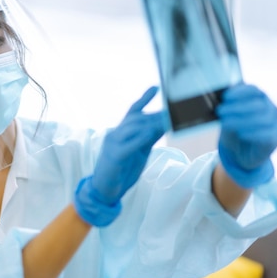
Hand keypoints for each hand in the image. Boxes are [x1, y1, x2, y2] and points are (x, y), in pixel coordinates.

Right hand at [75, 86, 165, 225]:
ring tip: (165, 120)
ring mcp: (112, 145)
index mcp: (121, 132)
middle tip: (171, 111)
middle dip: (154, 114)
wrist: (104, 190)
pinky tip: (150, 134)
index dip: (144, 99)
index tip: (156, 87)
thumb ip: (148, 138)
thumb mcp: (139, 151)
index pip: (132, 111)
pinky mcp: (113, 157)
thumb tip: (163, 124)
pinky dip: (139, 138)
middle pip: (135, 119)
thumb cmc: (122, 170)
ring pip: (131, 128)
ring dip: (149, 124)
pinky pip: (127, 145)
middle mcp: (115, 134)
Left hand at [216, 83, 276, 187]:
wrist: (241, 153)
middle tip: (220, 111)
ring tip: (225, 123)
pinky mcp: (272, 139)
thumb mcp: (227, 118)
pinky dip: (252, 133)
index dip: (239, 92)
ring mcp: (273, 123)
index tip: (225, 97)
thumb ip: (226, 108)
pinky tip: (240, 133)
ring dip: (241, 120)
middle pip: (257, 104)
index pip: (253, 90)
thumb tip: (220, 101)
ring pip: (262, 119)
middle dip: (237, 107)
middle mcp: (269, 108)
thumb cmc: (234, 130)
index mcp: (258, 98)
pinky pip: (265, 134)